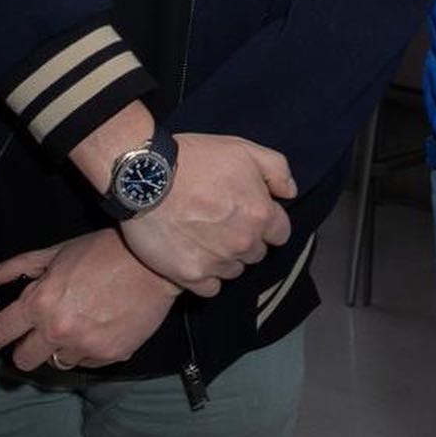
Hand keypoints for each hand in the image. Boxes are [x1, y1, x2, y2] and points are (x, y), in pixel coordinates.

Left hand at [0, 229, 179, 372]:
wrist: (154, 264)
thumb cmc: (105, 251)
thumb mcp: (59, 251)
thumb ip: (20, 267)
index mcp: (41, 303)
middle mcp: (58, 330)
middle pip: (24, 360)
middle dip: (27, 348)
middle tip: (41, 332)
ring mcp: (84, 346)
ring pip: (57, 362)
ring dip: (62, 347)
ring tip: (81, 322)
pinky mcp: (108, 356)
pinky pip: (86, 362)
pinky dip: (89, 349)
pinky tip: (101, 326)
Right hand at [119, 133, 295, 297]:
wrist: (146, 176)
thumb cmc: (195, 159)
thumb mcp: (243, 149)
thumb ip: (276, 170)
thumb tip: (289, 193)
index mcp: (260, 214)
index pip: (280, 233)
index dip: (266, 222)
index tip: (250, 213)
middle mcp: (243, 242)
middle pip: (256, 252)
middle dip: (246, 239)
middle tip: (223, 221)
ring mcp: (217, 262)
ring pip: (234, 270)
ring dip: (225, 258)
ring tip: (205, 236)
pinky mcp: (190, 276)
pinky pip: (210, 288)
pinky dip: (205, 276)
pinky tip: (194, 256)